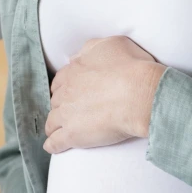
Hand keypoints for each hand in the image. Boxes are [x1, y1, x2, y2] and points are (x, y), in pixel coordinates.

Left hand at [44, 36, 165, 153]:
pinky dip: (52, 145)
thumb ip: (90, 48)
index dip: (63, 89)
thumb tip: (77, 56)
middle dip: (60, 106)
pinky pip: (56, 142)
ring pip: (52, 121)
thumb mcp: (111, 45)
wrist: (140, 94)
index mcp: (73, 71)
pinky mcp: (73, 134)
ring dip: (53, 126)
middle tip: (69, 113)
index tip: (68, 94)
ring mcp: (67, 114)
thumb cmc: (131, 67)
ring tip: (56, 132)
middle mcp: (66, 92)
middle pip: (56, 101)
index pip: (60, 81)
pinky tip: (52, 147)